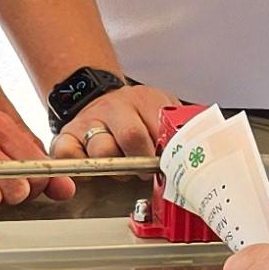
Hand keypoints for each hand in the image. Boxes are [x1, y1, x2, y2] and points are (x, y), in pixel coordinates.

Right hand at [56, 80, 176, 162]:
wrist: (101, 99)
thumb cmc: (136, 114)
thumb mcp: (162, 111)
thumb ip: (178, 127)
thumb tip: (202, 147)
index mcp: (142, 100)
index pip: (159, 129)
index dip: (165, 153)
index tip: (168, 164)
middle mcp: (113, 108)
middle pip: (132, 137)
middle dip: (143, 162)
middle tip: (145, 170)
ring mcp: (89, 122)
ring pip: (102, 150)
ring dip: (115, 167)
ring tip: (121, 167)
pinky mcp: (66, 136)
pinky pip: (67, 153)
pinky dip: (78, 166)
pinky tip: (91, 169)